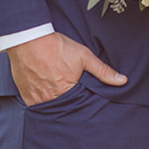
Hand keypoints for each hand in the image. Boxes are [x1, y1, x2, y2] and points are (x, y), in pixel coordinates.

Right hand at [5, 32, 125, 105]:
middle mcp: (51, 99)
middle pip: (64, 109)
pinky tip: (46, 94)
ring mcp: (36, 99)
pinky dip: (42, 103)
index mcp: (67, 92)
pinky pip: (36, 107)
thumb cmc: (56, 46)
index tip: (84, 102)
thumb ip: (103, 71)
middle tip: (71, 100)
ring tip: (58, 96)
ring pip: (50, 109)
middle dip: (69, 107)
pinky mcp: (26, 96)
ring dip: (55, 105)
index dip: (82, 104)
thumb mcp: (83, 56)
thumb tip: (122, 81)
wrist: (28, 38)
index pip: (79, 107)